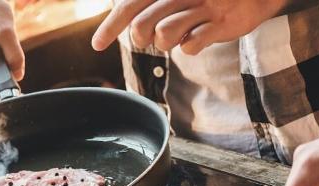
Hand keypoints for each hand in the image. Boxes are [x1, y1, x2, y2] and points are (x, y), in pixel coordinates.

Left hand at [91, 0, 286, 54]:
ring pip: (164, 35)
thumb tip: (117, 11)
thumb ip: (149, 1)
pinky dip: (190, 48)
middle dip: (141, 39)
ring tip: (177, 38)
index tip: (97, 45)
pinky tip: (197, 40)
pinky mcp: (221, 22)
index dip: (110, 27)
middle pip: (142, 25)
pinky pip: (193, 44)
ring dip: (165, 44)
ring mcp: (202, 6)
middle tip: (150, 40)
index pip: (129, 4)